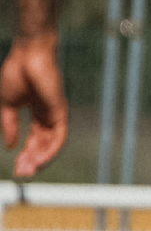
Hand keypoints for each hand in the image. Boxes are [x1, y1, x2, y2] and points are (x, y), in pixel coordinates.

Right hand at [0, 34, 67, 177]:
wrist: (28, 56)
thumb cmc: (17, 74)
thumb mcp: (8, 104)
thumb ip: (10, 125)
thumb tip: (11, 146)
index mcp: (36, 113)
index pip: (33, 140)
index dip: (25, 154)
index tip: (16, 167)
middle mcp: (48, 116)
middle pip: (43, 145)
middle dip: (32, 160)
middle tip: (22, 174)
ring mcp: (55, 114)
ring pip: (52, 144)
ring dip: (41, 159)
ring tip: (29, 170)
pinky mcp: (60, 111)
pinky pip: (59, 136)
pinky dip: (51, 149)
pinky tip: (40, 159)